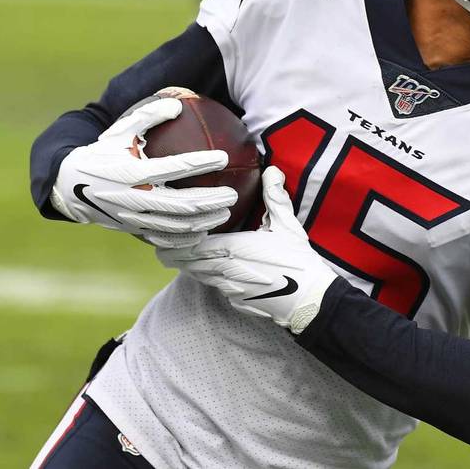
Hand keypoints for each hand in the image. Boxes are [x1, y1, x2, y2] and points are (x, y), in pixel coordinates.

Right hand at [50, 96, 237, 247]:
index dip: (200, 162)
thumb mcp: (120, 130)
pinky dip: (187, 238)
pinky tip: (205, 231)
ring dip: (205, 220)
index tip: (223, 157)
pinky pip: (165, 239)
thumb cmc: (103, 153)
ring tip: (226, 212)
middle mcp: (134, 197)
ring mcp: (134, 217)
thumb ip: (149, 114)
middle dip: (211, 200)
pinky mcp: (134, 230)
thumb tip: (178, 103)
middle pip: (182, 204)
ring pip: (177, 225)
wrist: (70, 186)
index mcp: (132, 171)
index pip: (174, 167)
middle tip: (232, 193)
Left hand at [157, 166, 336, 333]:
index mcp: (232, 248)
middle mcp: (224, 270)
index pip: (189, 246)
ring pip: (196, 274)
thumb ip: (275, 197)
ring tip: (178, 251)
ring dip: (188, 264)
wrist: (308, 299)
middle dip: (172, 252)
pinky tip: (211, 267)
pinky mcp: (234, 299)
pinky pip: (213, 285)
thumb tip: (272, 170)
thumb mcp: (287, 225)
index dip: (172, 240)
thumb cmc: (298, 262)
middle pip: (184, 263)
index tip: (163, 231)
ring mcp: (228, 288)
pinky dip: (207, 275)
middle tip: (161, 240)